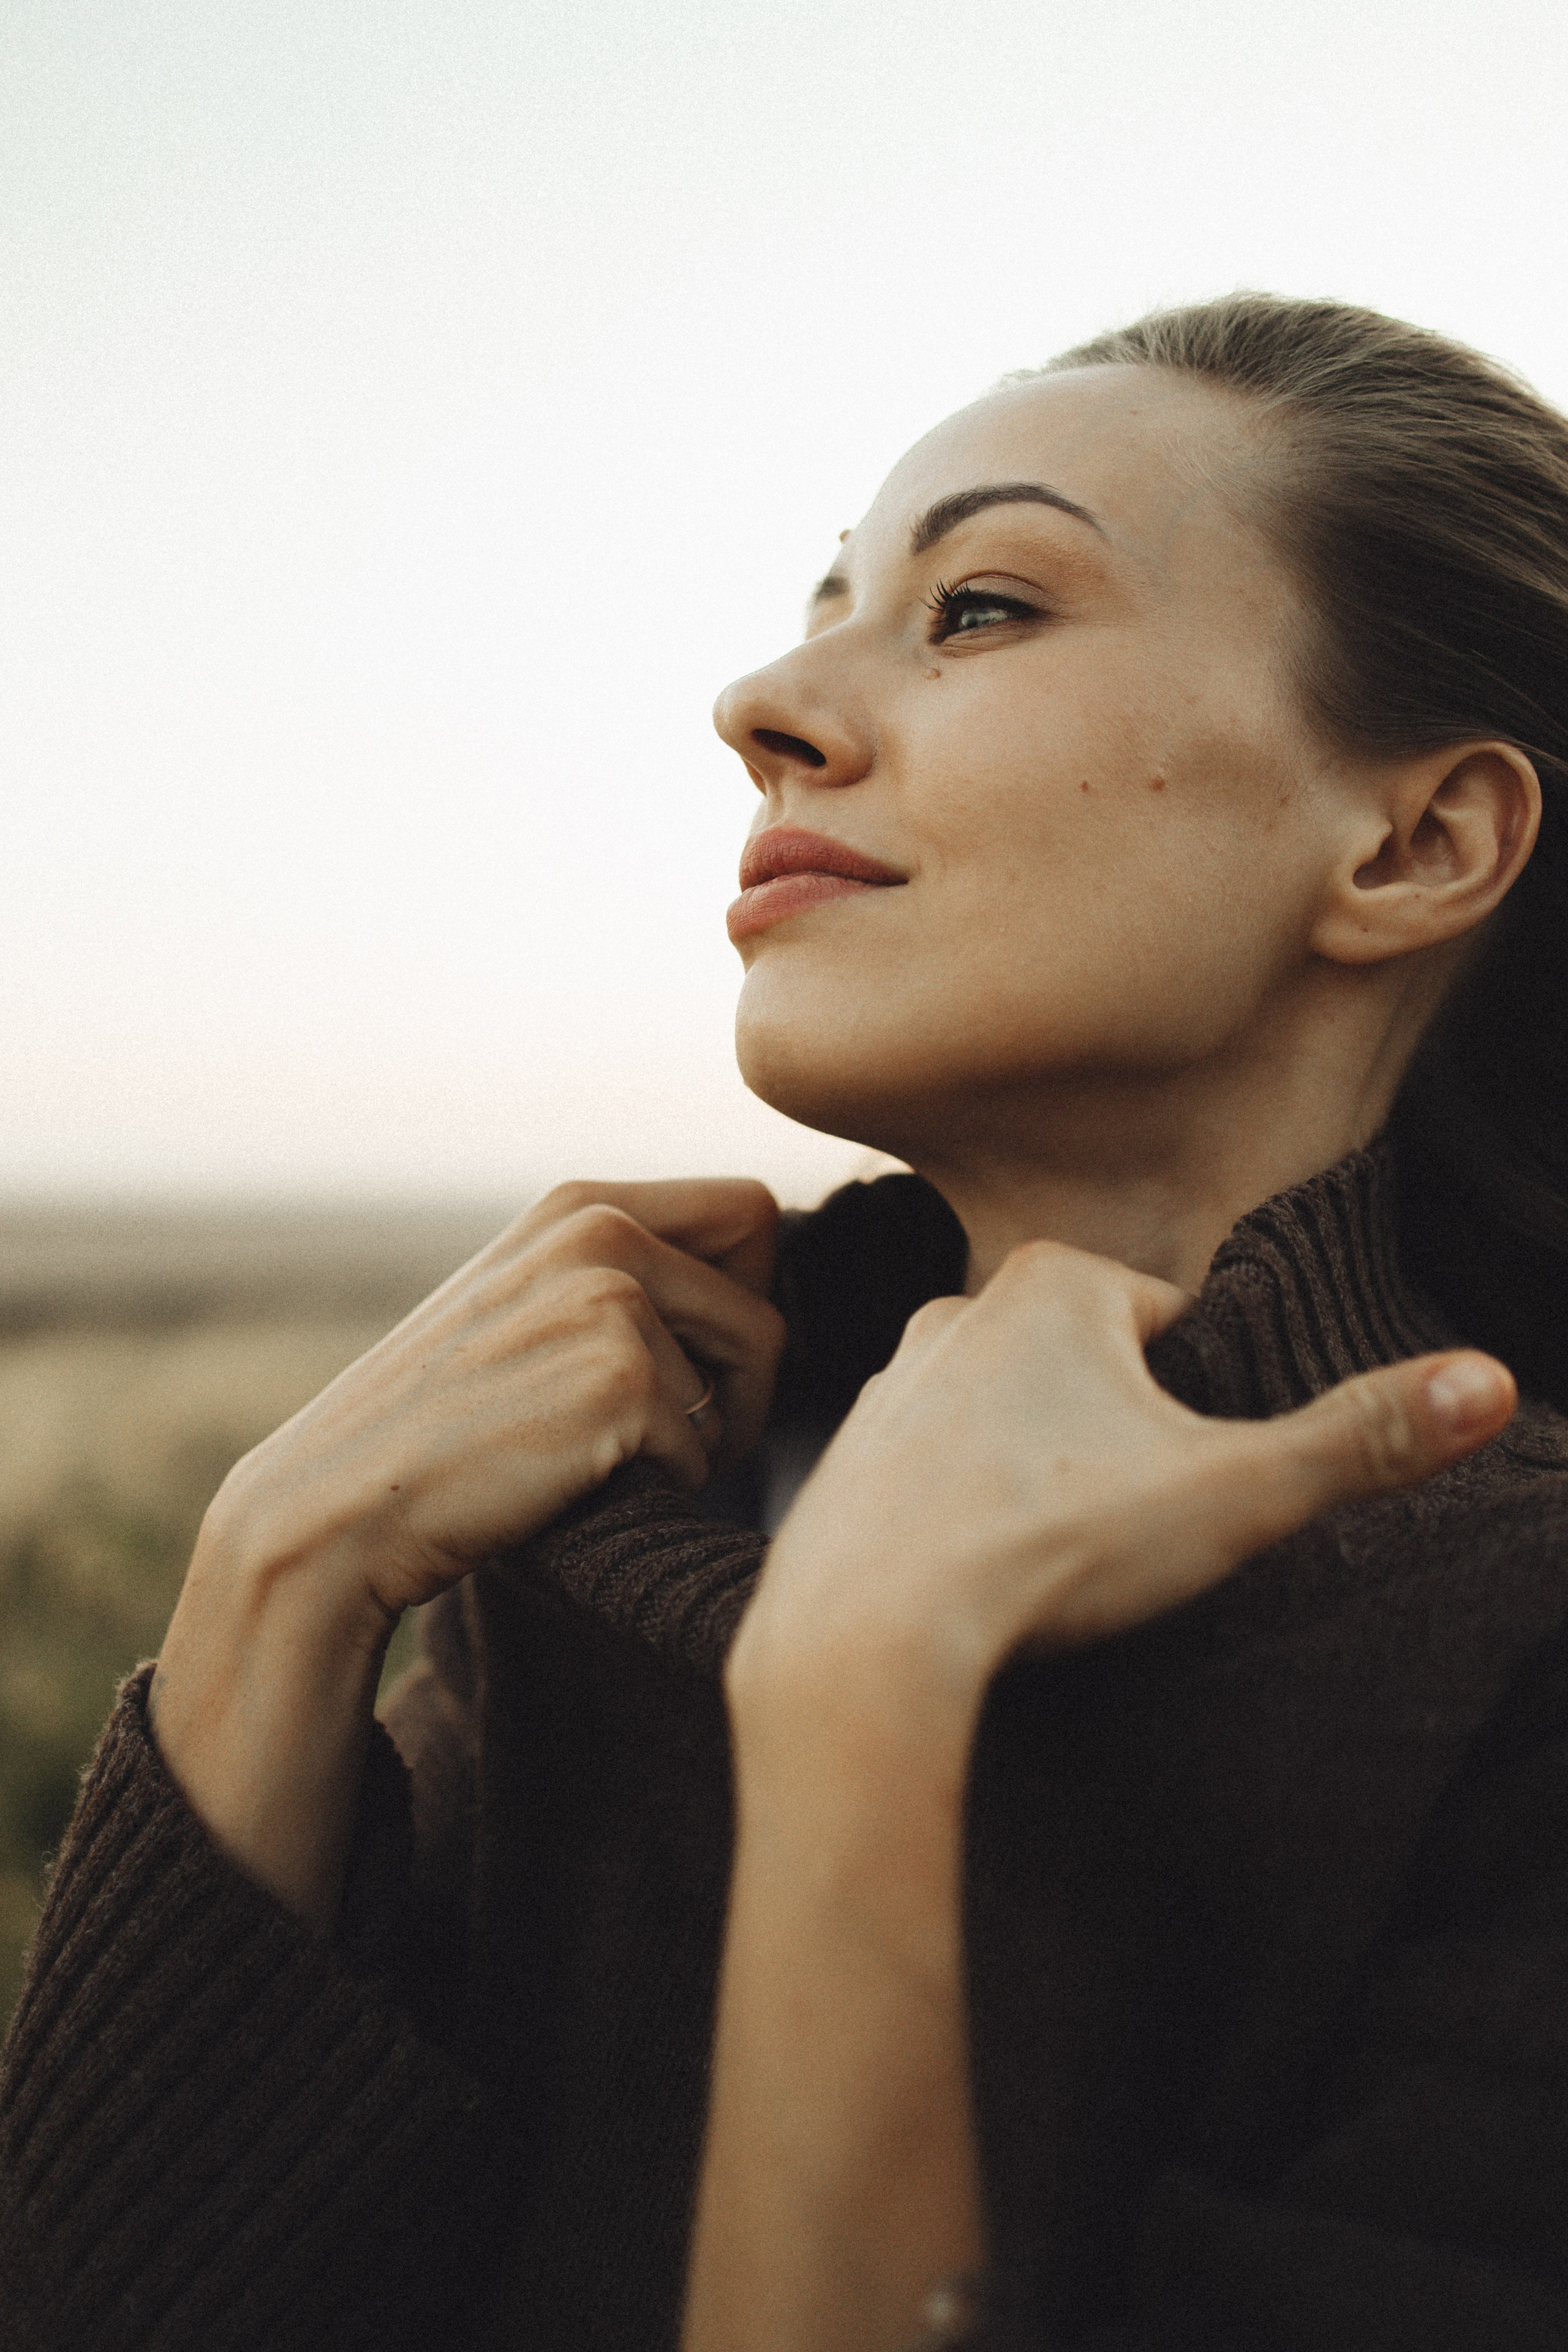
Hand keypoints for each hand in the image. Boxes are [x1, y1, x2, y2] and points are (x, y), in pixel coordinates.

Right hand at [211, 1176, 785, 1619]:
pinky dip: (662, 1486)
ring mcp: (610, 1299)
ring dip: (705, 1437)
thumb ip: (625, 1275)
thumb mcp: (528, 1308)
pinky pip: (705, 1450)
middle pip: (766, 1300)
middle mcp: (600, 1230)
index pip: (749, 1213)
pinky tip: (578, 1484)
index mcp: (579, 1204)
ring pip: (753, 1376)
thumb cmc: (446, 1428)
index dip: (747, 1294)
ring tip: (607, 1457)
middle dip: (741, 1378)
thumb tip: (764, 1296)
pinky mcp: (621, 1378)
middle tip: (666, 1430)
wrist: (341, 1507)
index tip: (695, 1357)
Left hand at [733, 1236, 1516, 1709]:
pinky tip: (978, 1577)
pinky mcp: (842, 1458)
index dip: (1201, 1411)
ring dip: (1040, 1475)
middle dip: (1120, 1438)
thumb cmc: (1049, 1547)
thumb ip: (1364, 1436)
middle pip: (1090, 1369)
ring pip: (1010, 1419)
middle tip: (1123, 1530)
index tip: (1185, 1483)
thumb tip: (1490, 1384)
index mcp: (1058, 1282)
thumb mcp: (1238, 1491)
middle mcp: (958, 1308)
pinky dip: (965, 1516)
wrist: (868, 1633)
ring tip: (1051, 1561)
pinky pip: (936, 1476)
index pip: (1175, 1325)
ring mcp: (889, 1381)